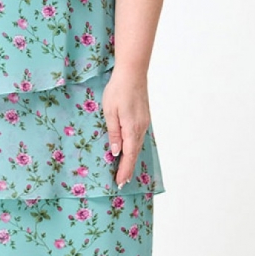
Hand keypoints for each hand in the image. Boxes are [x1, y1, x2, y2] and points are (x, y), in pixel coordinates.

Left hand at [101, 70, 151, 187]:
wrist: (133, 73)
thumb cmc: (118, 91)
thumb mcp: (110, 112)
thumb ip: (113, 133)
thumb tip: (115, 152)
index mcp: (131, 129)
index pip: (129, 156)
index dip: (124, 170)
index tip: (120, 182)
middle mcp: (140, 128)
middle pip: (135, 153)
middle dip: (128, 168)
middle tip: (122, 182)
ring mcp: (144, 123)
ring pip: (137, 146)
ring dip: (131, 159)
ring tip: (125, 171)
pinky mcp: (144, 118)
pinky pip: (139, 138)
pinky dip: (134, 148)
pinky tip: (130, 151)